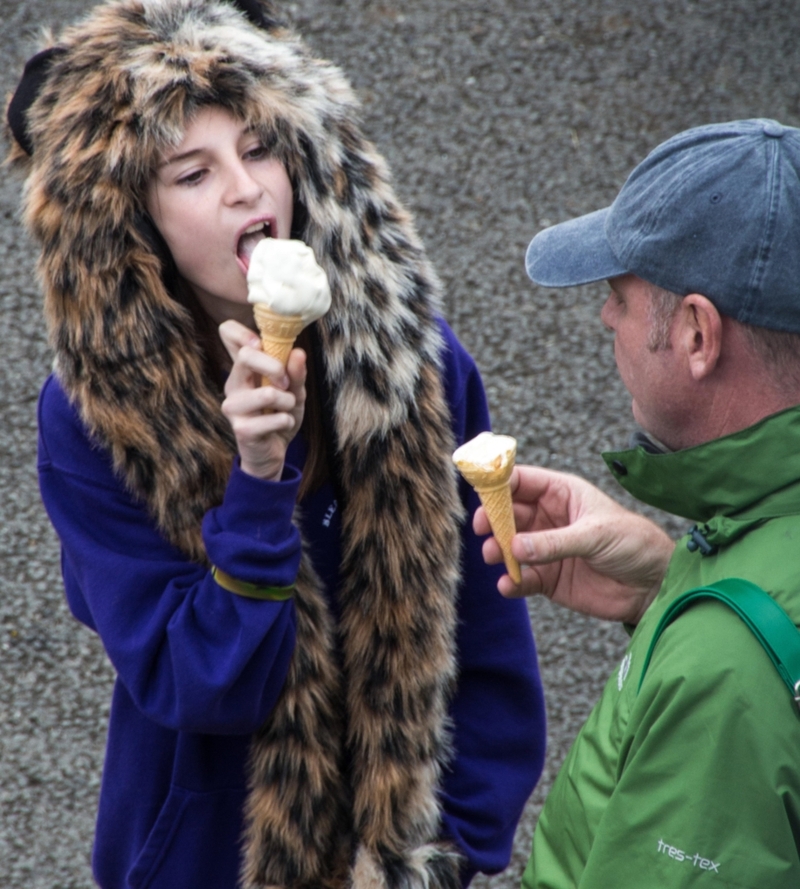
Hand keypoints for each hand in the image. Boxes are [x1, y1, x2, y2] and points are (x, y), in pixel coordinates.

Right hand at [219, 320, 306, 480]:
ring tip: (287, 409)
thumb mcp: (294, 391)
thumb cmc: (280, 415)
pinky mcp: (241, 428)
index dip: (244, 332)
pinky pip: (275, 418)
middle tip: (286, 383)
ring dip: (288, 401)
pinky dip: (287, 421)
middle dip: (276, 367)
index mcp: (244, 368)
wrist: (272, 453)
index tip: (263, 344)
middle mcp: (233, 383)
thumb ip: (295, 373)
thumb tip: (298, 352)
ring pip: (267, 392)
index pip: (227, 332)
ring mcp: (233, 406)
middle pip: (247, 355)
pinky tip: (281, 425)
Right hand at [474, 466, 673, 623]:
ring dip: (498, 550)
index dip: (500, 483)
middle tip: (483, 529)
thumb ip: (554, 542)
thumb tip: (514, 546)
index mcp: (561, 494)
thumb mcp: (595, 535)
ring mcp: (545, 549)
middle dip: (493, 520)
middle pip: (508, 513)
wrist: (654, 586)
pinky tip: (509, 585)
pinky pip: (522, 579)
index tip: (482, 493)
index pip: (522, 481)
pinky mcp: (548, 579)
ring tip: (496, 556)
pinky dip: (512, 582)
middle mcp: (548, 518)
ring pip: (510, 546)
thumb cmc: (633, 543)